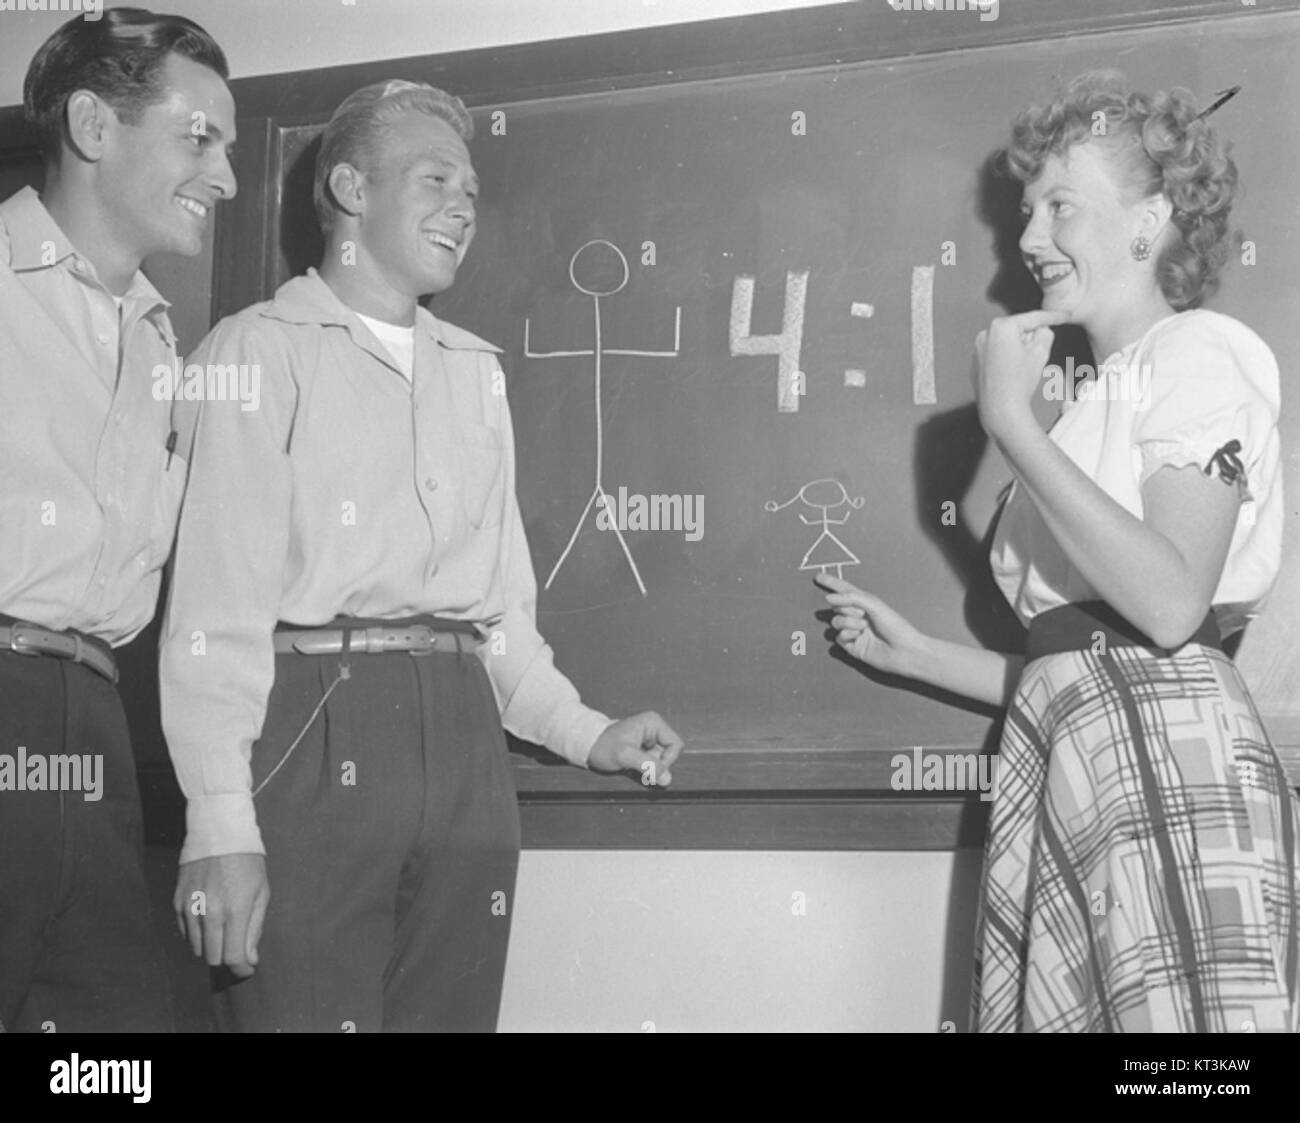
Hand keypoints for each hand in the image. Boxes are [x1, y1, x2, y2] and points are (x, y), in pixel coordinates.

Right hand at [174, 852, 269, 977]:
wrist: (219, 834)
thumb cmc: (247, 863)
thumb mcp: (261, 892)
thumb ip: (254, 928)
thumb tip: (249, 959)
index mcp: (234, 910)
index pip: (233, 957)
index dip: (242, 968)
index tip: (247, 968)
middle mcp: (209, 912)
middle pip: (212, 958)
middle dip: (227, 957)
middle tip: (236, 946)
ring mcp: (190, 908)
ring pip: (196, 948)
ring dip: (211, 946)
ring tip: (223, 928)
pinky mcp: (177, 902)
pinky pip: (185, 933)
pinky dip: (197, 934)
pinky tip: (209, 919)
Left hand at [587, 711, 684, 787]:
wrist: (588, 747)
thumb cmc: (603, 746)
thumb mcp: (624, 755)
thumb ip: (647, 765)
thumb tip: (667, 778)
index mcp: (653, 723)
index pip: (675, 745)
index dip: (666, 760)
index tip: (649, 767)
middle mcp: (655, 729)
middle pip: (670, 754)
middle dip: (656, 765)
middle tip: (637, 766)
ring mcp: (651, 740)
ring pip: (663, 761)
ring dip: (650, 769)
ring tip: (633, 766)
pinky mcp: (646, 750)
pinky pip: (655, 764)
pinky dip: (646, 770)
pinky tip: (633, 767)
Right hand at [816, 572, 927, 677]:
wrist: (904, 651)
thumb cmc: (895, 626)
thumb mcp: (874, 604)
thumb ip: (850, 598)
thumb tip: (829, 599)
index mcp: (865, 603)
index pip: (844, 590)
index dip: (832, 583)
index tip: (819, 577)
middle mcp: (858, 616)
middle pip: (837, 606)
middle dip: (846, 608)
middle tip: (861, 613)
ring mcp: (854, 631)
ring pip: (835, 622)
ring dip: (847, 622)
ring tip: (863, 627)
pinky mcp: (852, 646)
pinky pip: (838, 637)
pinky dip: (846, 635)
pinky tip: (858, 637)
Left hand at [973, 309, 1069, 438]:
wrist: (1001, 410)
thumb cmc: (1021, 381)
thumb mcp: (1041, 352)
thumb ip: (1045, 332)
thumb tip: (1040, 329)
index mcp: (1001, 327)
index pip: (1032, 318)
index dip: (1053, 317)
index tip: (1065, 315)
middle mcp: (985, 334)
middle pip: (1018, 330)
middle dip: (1030, 339)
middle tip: (1034, 359)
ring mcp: (978, 349)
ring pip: (1008, 343)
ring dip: (1019, 349)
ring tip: (1021, 371)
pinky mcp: (976, 363)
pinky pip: (997, 356)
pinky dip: (1007, 360)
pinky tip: (1010, 377)